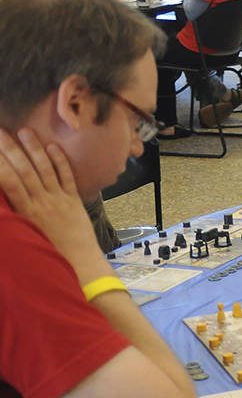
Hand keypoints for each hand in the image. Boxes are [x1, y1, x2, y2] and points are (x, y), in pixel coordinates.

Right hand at [0, 129, 106, 280]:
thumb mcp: (21, 236)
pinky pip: (67, 177)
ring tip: (24, 131)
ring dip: (34, 149)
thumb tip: (3, 196)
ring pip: (45, 169)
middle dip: (10, 149)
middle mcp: (41, 202)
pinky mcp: (74, 201)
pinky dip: (60, 161)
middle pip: (24, 170)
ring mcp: (59, 200)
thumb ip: (11, 216)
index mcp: (25, 213)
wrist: (78, 265)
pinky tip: (53, 146)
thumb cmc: (45, 255)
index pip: (8, 182)